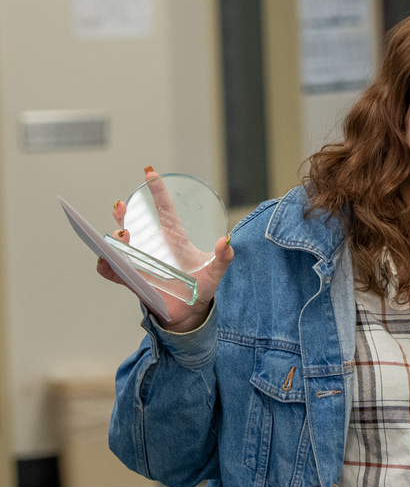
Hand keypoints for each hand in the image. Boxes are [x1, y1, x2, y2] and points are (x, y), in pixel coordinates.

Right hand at [96, 166, 233, 332]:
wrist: (189, 313)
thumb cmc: (200, 288)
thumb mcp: (215, 272)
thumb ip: (223, 257)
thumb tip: (226, 241)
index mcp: (174, 239)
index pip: (164, 210)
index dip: (157, 192)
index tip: (150, 173)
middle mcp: (153, 247)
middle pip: (135, 223)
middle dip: (125, 212)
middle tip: (122, 206)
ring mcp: (140, 262)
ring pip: (120, 244)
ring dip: (116, 237)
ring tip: (122, 235)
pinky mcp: (133, 280)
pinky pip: (113, 271)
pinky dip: (106, 266)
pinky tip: (107, 263)